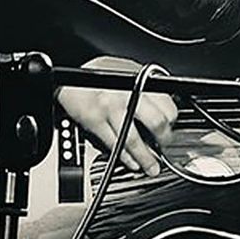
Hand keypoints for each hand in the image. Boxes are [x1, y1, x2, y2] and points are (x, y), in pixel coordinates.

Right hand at [57, 55, 178, 176]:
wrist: (67, 75)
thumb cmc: (97, 72)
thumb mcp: (128, 70)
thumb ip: (146, 85)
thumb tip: (163, 102)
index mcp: (139, 81)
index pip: (166, 105)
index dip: (172, 121)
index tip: (171, 128)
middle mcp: (128, 94)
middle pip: (156, 123)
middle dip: (163, 140)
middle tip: (164, 147)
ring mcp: (110, 109)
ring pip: (134, 140)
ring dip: (146, 158)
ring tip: (152, 167)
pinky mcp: (94, 121)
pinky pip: (114, 144)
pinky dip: (125, 157)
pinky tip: (132, 163)